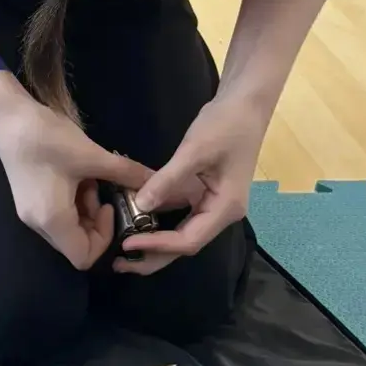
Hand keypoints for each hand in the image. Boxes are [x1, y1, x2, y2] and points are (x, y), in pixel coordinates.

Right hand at [0, 84, 149, 269]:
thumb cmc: (49, 139)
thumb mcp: (93, 156)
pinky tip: (77, 174)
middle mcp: (38, 224)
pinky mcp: (29, 200)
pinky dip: (73, 201)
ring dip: (86, 209)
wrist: (8, 116)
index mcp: (52, 220)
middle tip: (103, 191)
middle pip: (75, 244)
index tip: (110, 207)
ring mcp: (31, 213)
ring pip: (68, 228)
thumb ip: (127, 173)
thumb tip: (156, 182)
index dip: (104, 239)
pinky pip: (57, 213)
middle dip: (97, 221)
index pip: (83, 258)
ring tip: (90, 178)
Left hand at [115, 91, 268, 275]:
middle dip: (154, 256)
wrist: (245, 102)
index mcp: (225, 208)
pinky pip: (179, 212)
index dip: (158, 245)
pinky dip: (158, 217)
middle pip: (186, 244)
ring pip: (181, 231)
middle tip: (120, 263)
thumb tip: (141, 205)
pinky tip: (135, 217)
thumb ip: (167, 180)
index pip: (189, 240)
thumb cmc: (225, 124)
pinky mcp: (204, 192)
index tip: (128, 243)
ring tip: (123, 248)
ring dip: (154, 239)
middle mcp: (221, 212)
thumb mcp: (194, 150)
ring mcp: (213, 203)